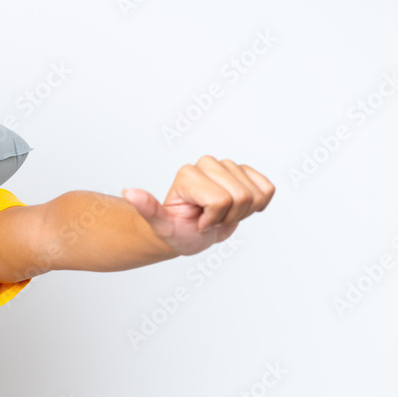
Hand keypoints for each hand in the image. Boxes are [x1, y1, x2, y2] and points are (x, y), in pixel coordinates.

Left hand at [120, 156, 274, 255]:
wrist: (187, 232)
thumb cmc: (174, 231)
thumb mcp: (160, 226)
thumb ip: (147, 209)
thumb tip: (129, 192)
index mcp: (188, 174)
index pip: (220, 200)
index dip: (212, 219)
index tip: (197, 222)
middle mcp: (207, 164)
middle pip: (241, 196)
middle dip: (227, 217)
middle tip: (209, 220)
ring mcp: (227, 166)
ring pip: (255, 194)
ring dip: (241, 213)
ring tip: (220, 215)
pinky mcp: (246, 173)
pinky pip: (268, 189)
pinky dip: (258, 206)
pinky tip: (238, 209)